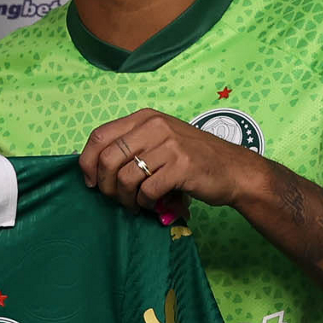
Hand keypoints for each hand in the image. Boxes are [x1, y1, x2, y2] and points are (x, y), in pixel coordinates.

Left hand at [79, 110, 268, 217]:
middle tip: (116, 199)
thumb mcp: (160, 141)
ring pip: (126, 177)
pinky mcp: (182, 166)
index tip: (91, 181)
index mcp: (145, 118)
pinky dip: (146, 203)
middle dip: (106, 186)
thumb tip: (93, 169)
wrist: (235, 170)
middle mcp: (155, 126)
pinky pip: (147, 190)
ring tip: (136, 204)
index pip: (99, 136)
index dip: (87, 162)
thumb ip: (131, 146)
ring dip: (126, 198)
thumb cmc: (193, 159)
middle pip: (108, 159)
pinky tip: (154, 204)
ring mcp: (169, 144)